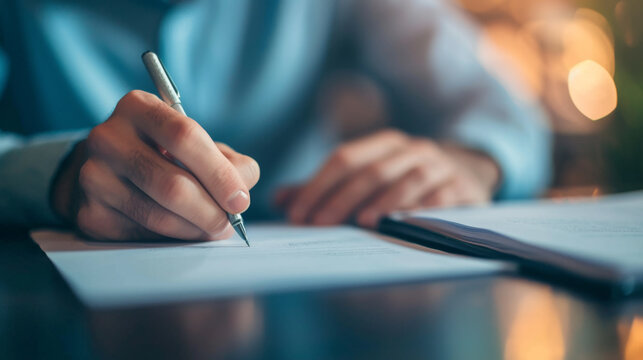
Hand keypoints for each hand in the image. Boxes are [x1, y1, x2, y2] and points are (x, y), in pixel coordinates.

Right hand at [51, 90, 259, 240]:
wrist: (106, 170)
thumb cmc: (162, 153)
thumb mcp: (196, 143)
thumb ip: (229, 161)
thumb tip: (242, 191)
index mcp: (138, 107)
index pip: (185, 136)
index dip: (219, 173)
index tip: (240, 200)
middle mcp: (108, 138)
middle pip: (172, 184)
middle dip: (211, 210)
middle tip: (229, 222)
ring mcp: (94, 176)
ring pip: (158, 215)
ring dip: (195, 228)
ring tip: (213, 227)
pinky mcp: (90, 213)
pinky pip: (143, 234)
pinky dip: (173, 237)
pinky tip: (185, 230)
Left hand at [276, 129, 498, 227]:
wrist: (465, 176)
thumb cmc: (404, 182)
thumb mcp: (367, 179)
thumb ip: (325, 189)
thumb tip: (278, 198)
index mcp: (384, 144)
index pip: (344, 158)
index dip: (317, 185)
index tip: (297, 214)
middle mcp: (412, 149)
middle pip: (371, 171)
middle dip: (342, 198)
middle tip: (319, 224)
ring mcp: (440, 166)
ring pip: (408, 179)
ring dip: (383, 201)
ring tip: (361, 223)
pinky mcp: (463, 187)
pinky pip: (441, 196)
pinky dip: (421, 209)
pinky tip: (404, 224)